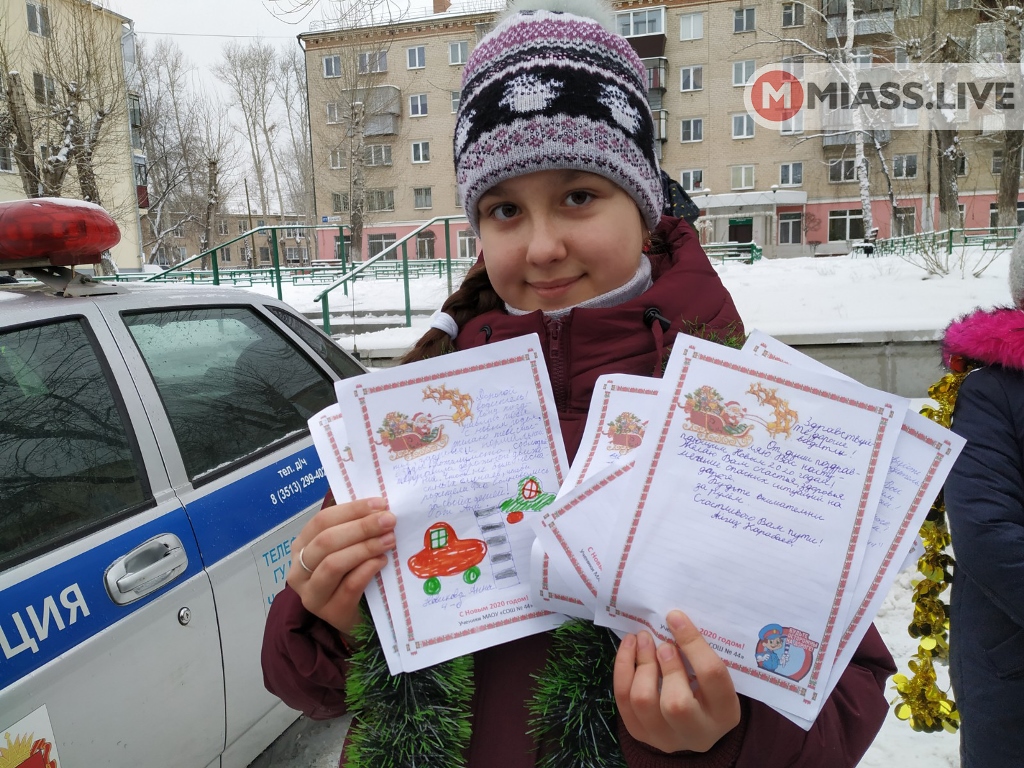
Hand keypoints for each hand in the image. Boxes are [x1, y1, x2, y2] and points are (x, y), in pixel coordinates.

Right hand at [287, 497, 395, 636]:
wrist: (355, 616)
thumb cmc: (350, 575)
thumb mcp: (346, 549)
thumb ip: (354, 529)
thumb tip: (379, 507)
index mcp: (301, 546)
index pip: (322, 521)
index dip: (352, 510)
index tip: (380, 504)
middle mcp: (298, 570)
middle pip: (327, 540)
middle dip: (361, 527)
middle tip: (389, 521)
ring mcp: (312, 594)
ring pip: (334, 563)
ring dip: (365, 547)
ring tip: (389, 540)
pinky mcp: (330, 612)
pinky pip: (349, 586)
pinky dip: (367, 569)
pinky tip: (382, 561)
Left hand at [614, 610, 740, 753]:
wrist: (694, 725)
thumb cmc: (707, 690)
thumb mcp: (715, 676)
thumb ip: (700, 653)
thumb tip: (674, 619)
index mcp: (725, 713)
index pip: (712, 676)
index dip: (692, 642)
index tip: (675, 618)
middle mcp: (697, 733)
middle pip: (676, 703)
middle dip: (664, 664)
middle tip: (658, 640)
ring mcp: (665, 738)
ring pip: (643, 701)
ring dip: (640, 663)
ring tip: (642, 639)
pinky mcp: (640, 733)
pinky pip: (623, 699)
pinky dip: (624, 668)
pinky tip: (629, 647)